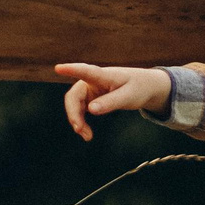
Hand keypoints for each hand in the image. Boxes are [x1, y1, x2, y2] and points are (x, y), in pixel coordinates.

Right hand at [54, 63, 173, 138]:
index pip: (86, 71)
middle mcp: (92, 81)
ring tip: (86, 136)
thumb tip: (91, 109)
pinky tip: (87, 132)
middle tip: (80, 130)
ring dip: (77, 120)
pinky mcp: (91, 98)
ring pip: (75, 104)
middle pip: (74, 95)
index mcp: (104, 75)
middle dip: (73, 113)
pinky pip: (81, 110)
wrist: (145, 87)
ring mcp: (90, 90)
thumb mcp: (129, 97)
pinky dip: (82, 121)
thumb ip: (111, 102)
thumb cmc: (138, 88)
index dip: (72, 69)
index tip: (58, 68)